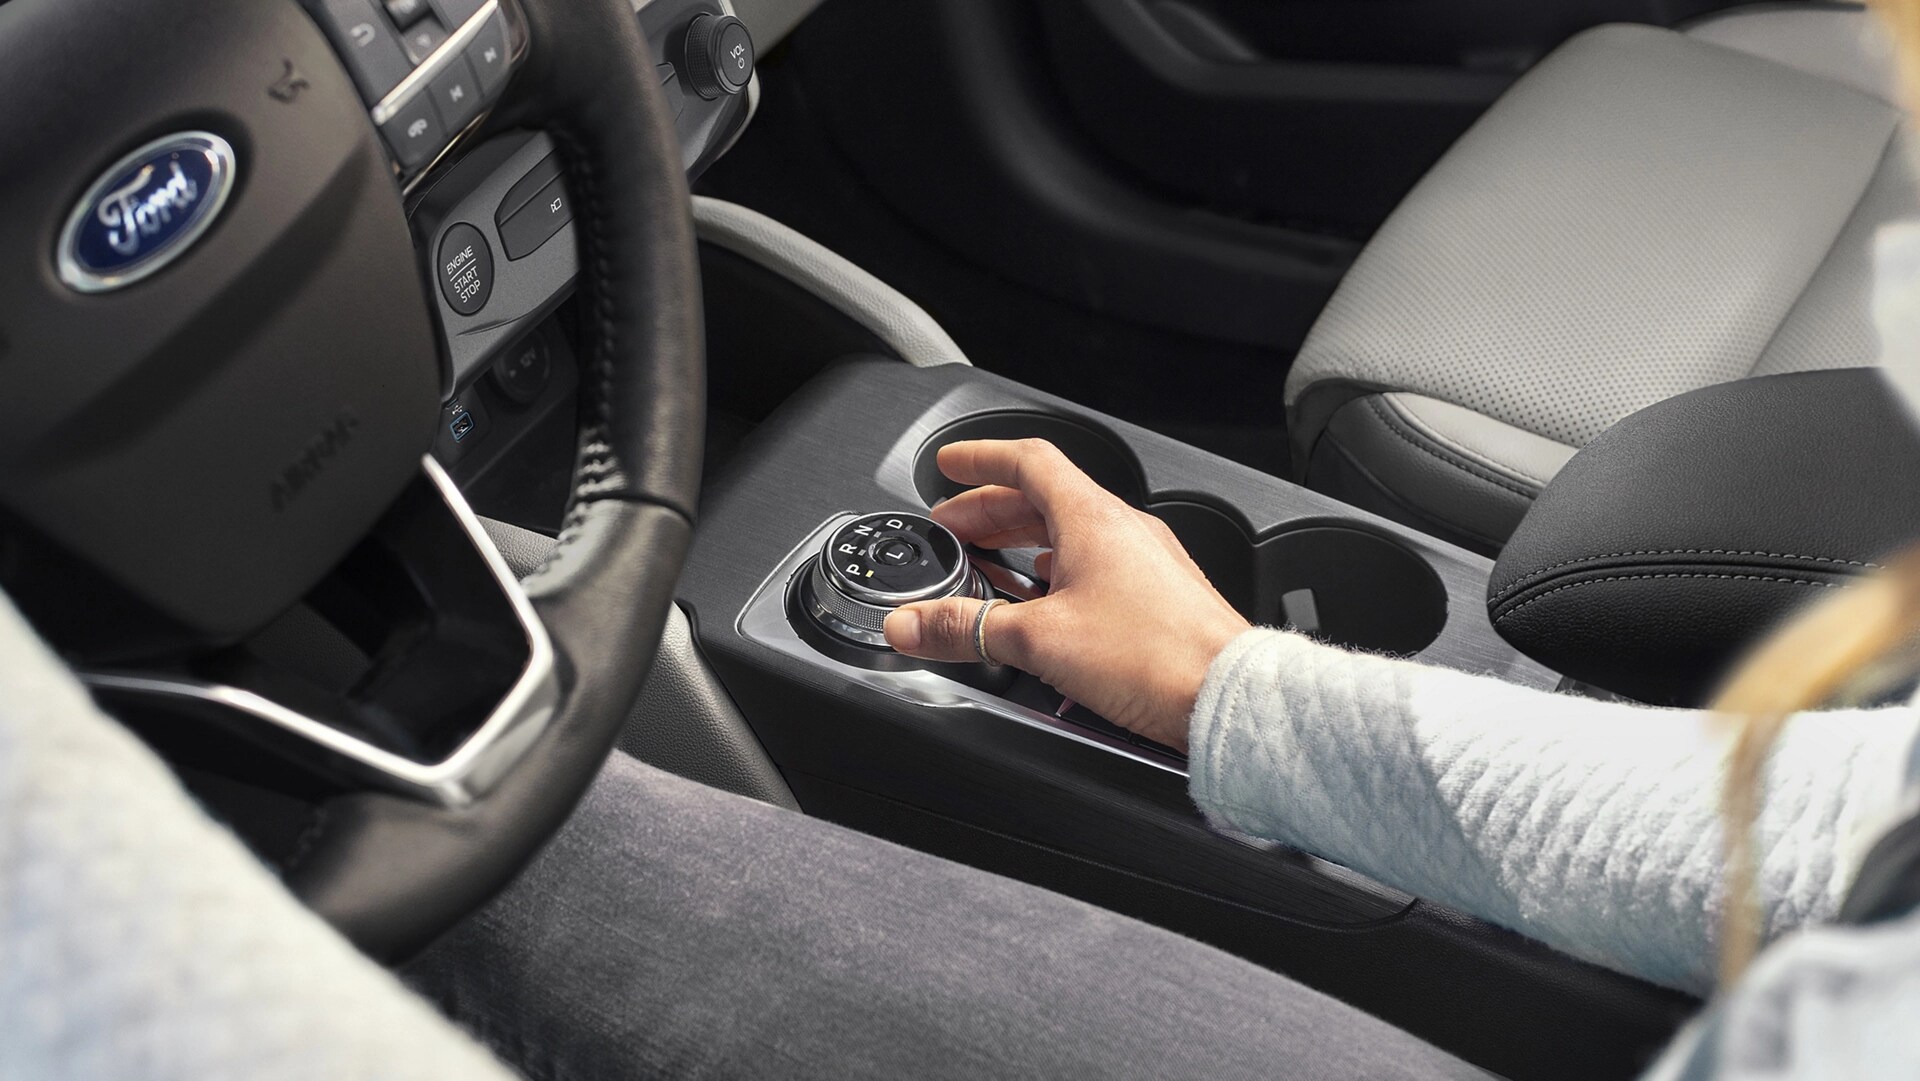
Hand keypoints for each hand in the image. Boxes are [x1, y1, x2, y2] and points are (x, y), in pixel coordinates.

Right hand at [882, 439, 1250, 750]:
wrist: (1228, 697)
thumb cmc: (1157, 657)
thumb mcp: (1038, 640)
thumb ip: (965, 629)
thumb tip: (912, 624)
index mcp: (1093, 517)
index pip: (1028, 461)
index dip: (982, 458)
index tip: (951, 463)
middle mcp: (1124, 530)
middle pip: (1044, 500)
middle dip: (990, 512)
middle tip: (953, 530)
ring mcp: (1145, 562)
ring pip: (1071, 535)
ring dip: (1022, 544)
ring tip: (988, 568)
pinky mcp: (1158, 598)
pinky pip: (1095, 567)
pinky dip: (1055, 575)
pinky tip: (1044, 606)